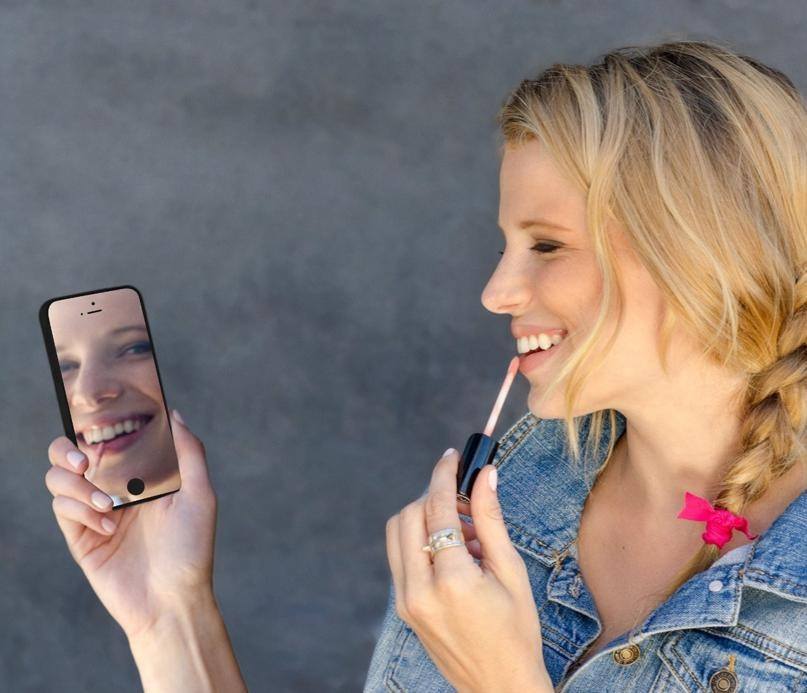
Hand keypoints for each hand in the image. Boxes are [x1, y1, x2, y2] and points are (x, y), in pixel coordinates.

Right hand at [44, 410, 218, 641]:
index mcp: (141, 474)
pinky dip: (80, 511)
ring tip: (107, 505)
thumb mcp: (200, 494)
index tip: (96, 417)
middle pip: (71, 453)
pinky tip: (108, 527)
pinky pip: (62, 508)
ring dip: (78, 485)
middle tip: (86, 461)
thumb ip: (189, 452)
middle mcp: (114, 488)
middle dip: (68, 449)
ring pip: (59, 478)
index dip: (97, 424)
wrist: (171, 600)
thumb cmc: (191, 548)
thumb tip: (173, 414)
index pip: (109, 438)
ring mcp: (93, 511)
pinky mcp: (79, 536)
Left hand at [385, 449, 553, 692]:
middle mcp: (418, 590)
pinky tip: (453, 552)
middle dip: (434, 498)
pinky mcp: (403, 608)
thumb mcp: (510, 572)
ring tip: (464, 533)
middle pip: (409, 516)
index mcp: (451, 581)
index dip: (444, 475)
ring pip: (397, 534)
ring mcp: (405, 602)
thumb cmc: (516, 631)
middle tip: (468, 503)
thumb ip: (491, 519)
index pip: (437, 509)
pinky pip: (401, 558)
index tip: (451, 456)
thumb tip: (486, 474)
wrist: (499, 684)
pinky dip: (420, 541)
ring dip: (424, 518)